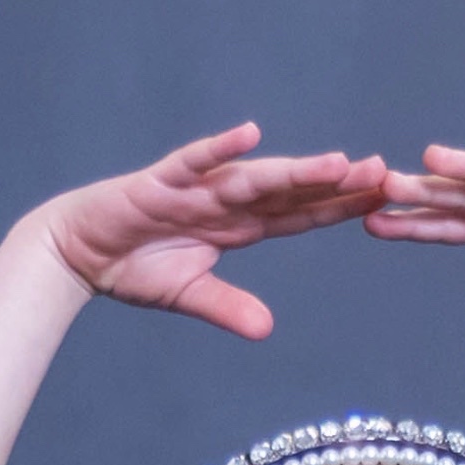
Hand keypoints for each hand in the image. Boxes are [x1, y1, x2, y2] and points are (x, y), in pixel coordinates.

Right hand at [42, 125, 386, 341]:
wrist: (79, 250)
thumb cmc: (133, 266)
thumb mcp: (188, 295)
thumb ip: (228, 308)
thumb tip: (267, 331)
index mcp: (237, 226)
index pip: (298, 215)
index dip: (339, 207)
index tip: (381, 199)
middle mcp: (225, 201)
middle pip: (291, 190)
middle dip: (336, 183)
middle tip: (386, 172)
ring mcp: (195, 189)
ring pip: (255, 176)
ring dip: (295, 170)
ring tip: (338, 165)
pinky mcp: (160, 183)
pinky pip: (193, 162)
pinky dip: (220, 149)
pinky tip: (250, 134)